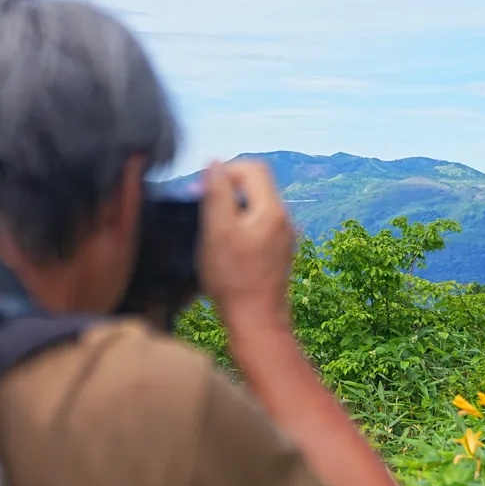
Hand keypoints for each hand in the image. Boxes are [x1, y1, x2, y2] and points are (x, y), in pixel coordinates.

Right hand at [199, 160, 295, 336]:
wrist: (257, 321)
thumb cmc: (234, 279)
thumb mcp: (217, 231)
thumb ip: (216, 193)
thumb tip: (214, 164)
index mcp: (272, 209)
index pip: (252, 168)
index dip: (224, 170)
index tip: (201, 189)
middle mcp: (283, 219)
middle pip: (256, 185)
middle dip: (227, 189)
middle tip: (202, 206)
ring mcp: (283, 237)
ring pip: (256, 206)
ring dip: (232, 209)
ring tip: (211, 229)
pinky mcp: (278, 253)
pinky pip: (259, 226)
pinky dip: (240, 227)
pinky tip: (224, 247)